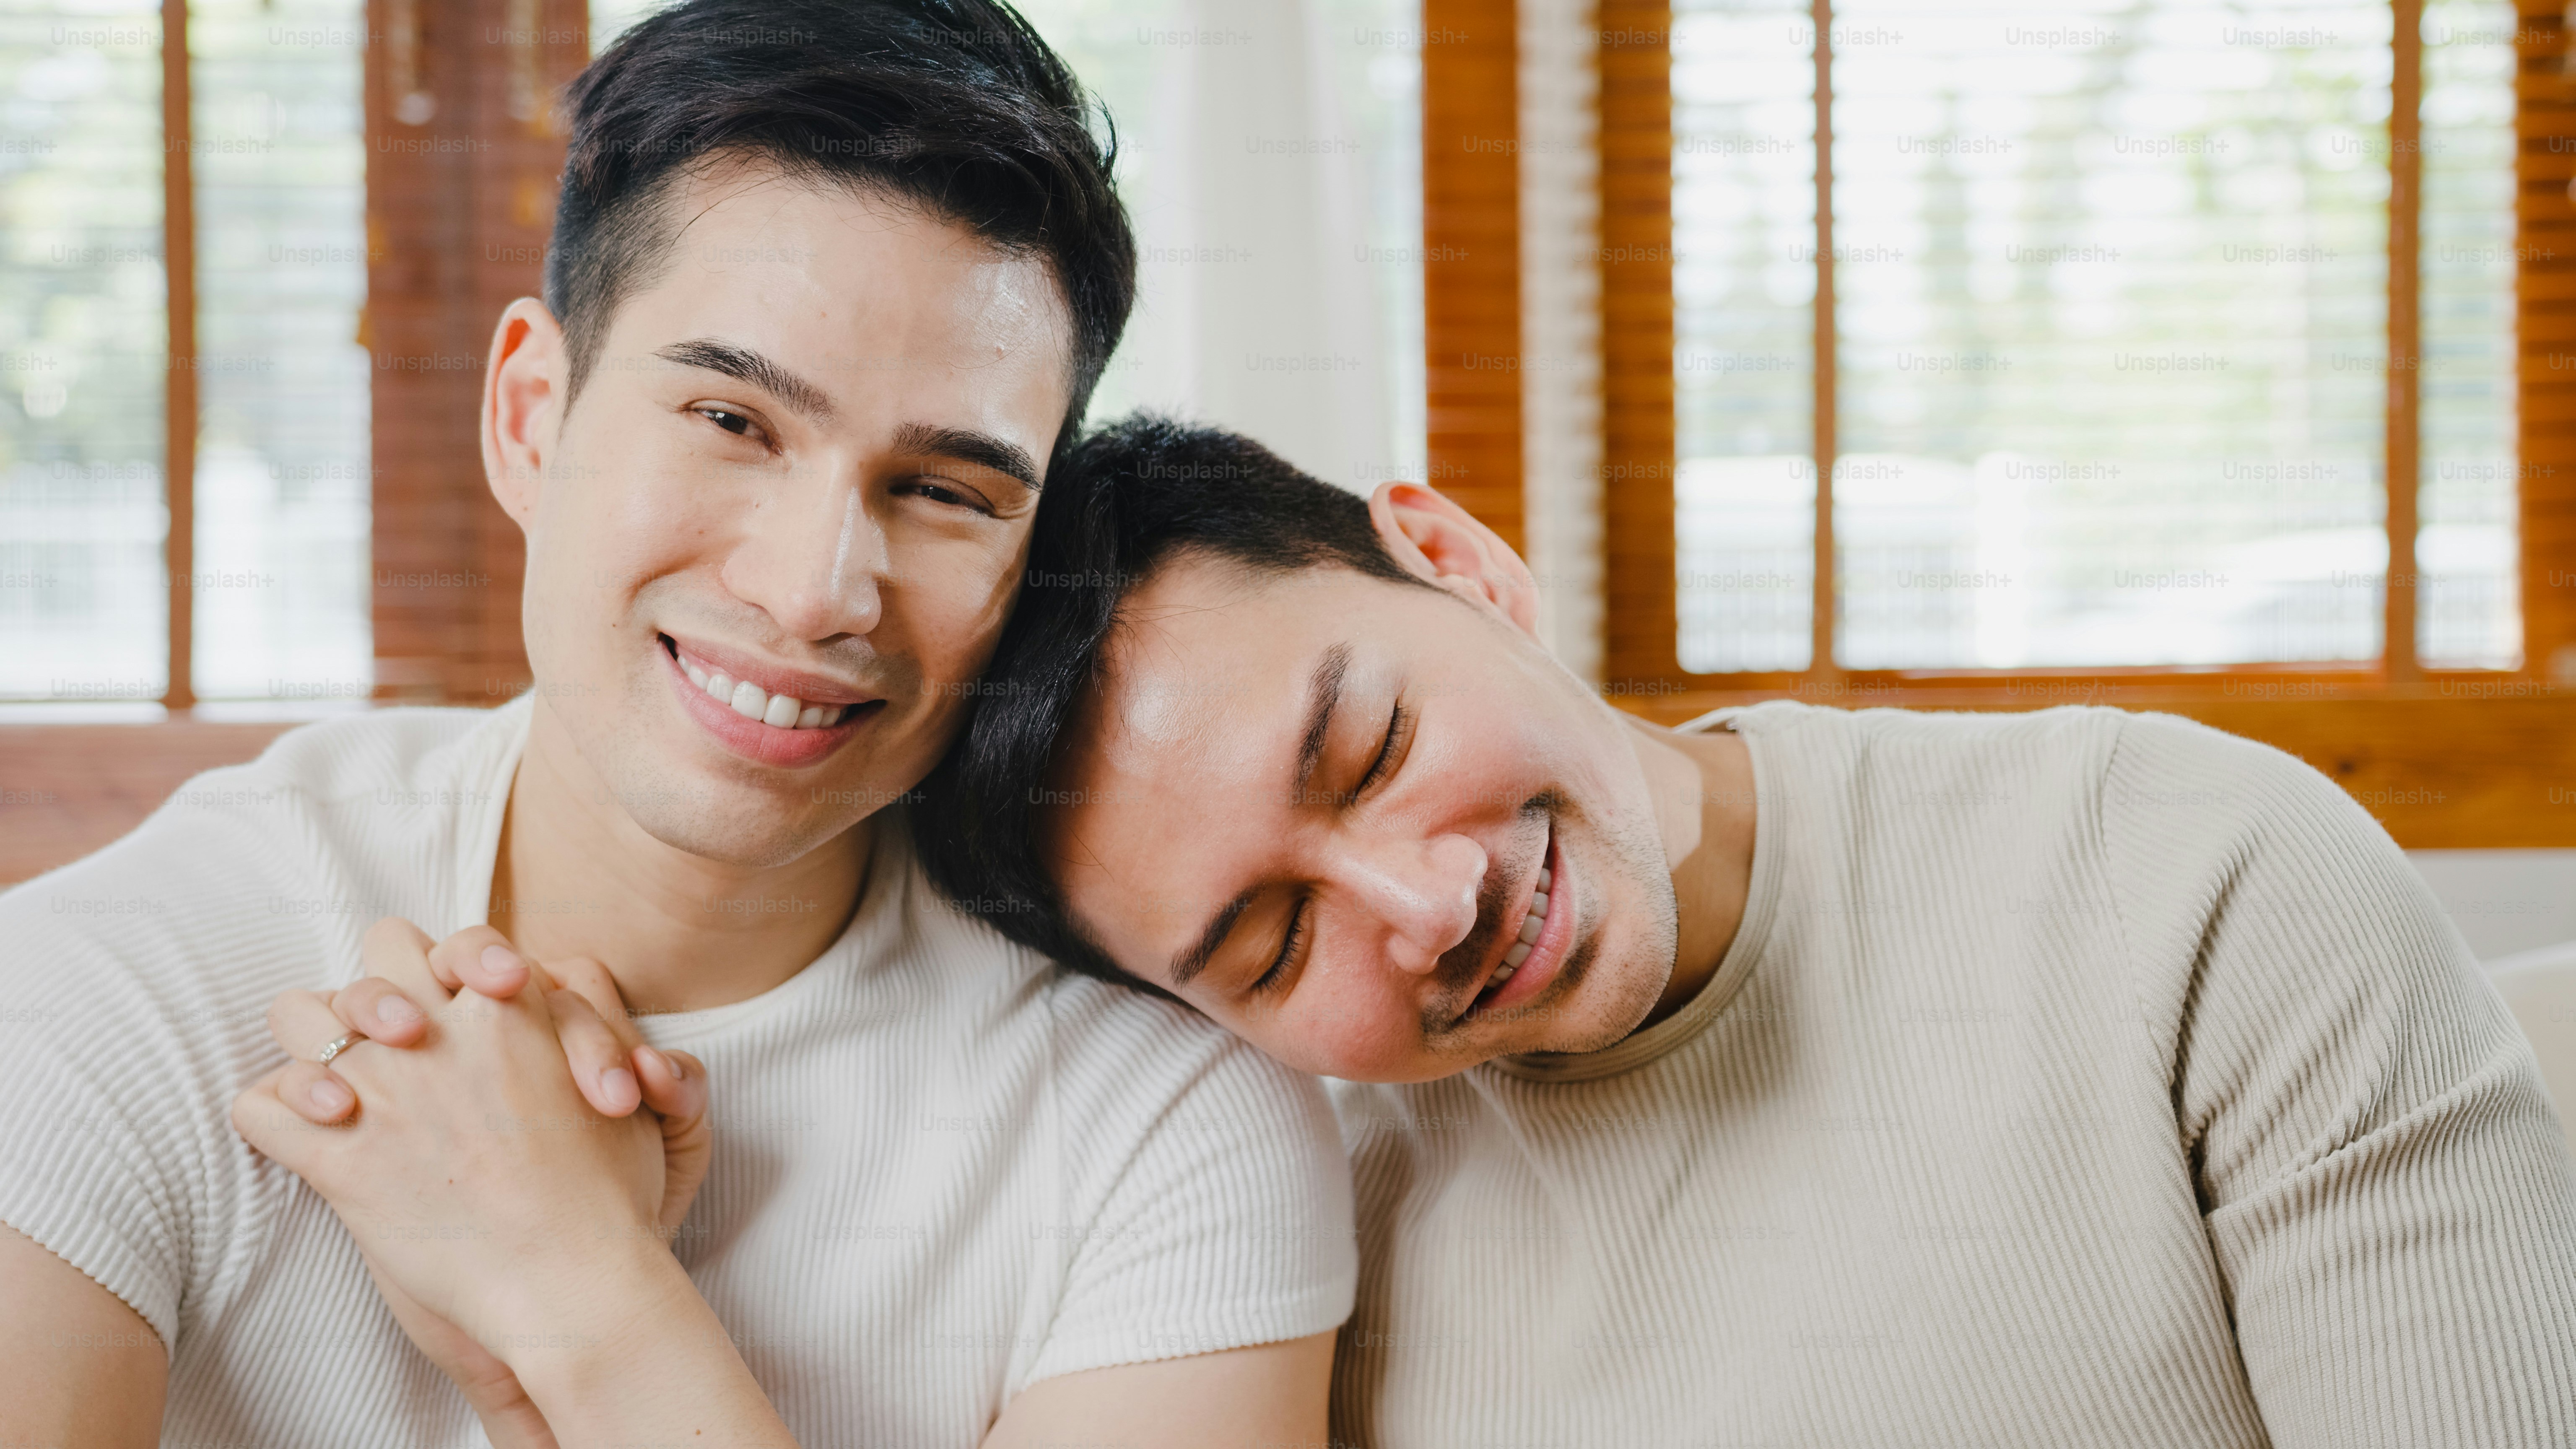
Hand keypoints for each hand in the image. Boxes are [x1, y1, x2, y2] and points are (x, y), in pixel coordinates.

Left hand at [231, 922, 709, 1388]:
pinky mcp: (338, 1158)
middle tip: (394, 1036)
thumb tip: (557, 995)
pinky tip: (305, 1137)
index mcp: (511, 1006)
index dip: (453, 967)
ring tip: (333, 1082)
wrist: (572, 1280)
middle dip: (379, 986)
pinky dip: (270, 1119)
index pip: (458, 940)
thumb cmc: (611, 1196)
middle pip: (376, 955)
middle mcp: (438, 1032)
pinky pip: (260, 1109)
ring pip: (297, 1015)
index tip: (459, 1006)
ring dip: (308, 1039)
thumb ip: (585, 1030)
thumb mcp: (618, 1088)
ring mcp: (381, 1090)